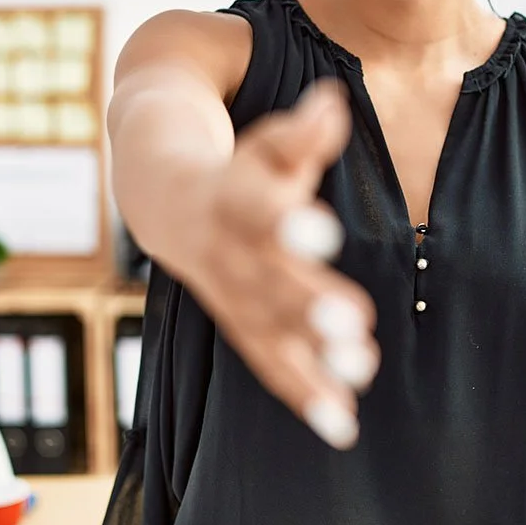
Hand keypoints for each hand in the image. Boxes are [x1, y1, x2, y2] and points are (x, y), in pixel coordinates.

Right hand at [176, 80, 378, 448]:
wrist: (167, 201)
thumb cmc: (236, 169)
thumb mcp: (264, 144)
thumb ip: (301, 132)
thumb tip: (334, 100)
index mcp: (230, 200)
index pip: (254, 211)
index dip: (284, 222)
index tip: (324, 233)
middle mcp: (225, 253)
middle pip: (262, 282)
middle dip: (305, 304)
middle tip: (353, 325)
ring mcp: (229, 295)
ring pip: (265, 330)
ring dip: (310, 357)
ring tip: (358, 376)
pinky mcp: (240, 324)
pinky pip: (267, 361)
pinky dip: (302, 391)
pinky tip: (341, 423)